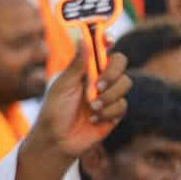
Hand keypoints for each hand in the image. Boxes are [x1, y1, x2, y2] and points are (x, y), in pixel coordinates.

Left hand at [10, 39, 130, 179]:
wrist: (57, 140)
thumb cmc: (54, 111)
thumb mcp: (63, 86)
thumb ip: (77, 64)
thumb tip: (83, 39)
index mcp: (85, 69)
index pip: (102, 49)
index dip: (107, 40)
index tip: (108, 40)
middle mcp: (99, 79)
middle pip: (120, 62)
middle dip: (113, 72)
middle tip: (98, 85)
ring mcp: (109, 95)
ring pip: (126, 83)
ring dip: (109, 95)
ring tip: (91, 107)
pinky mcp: (115, 112)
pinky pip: (122, 104)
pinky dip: (108, 112)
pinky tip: (93, 119)